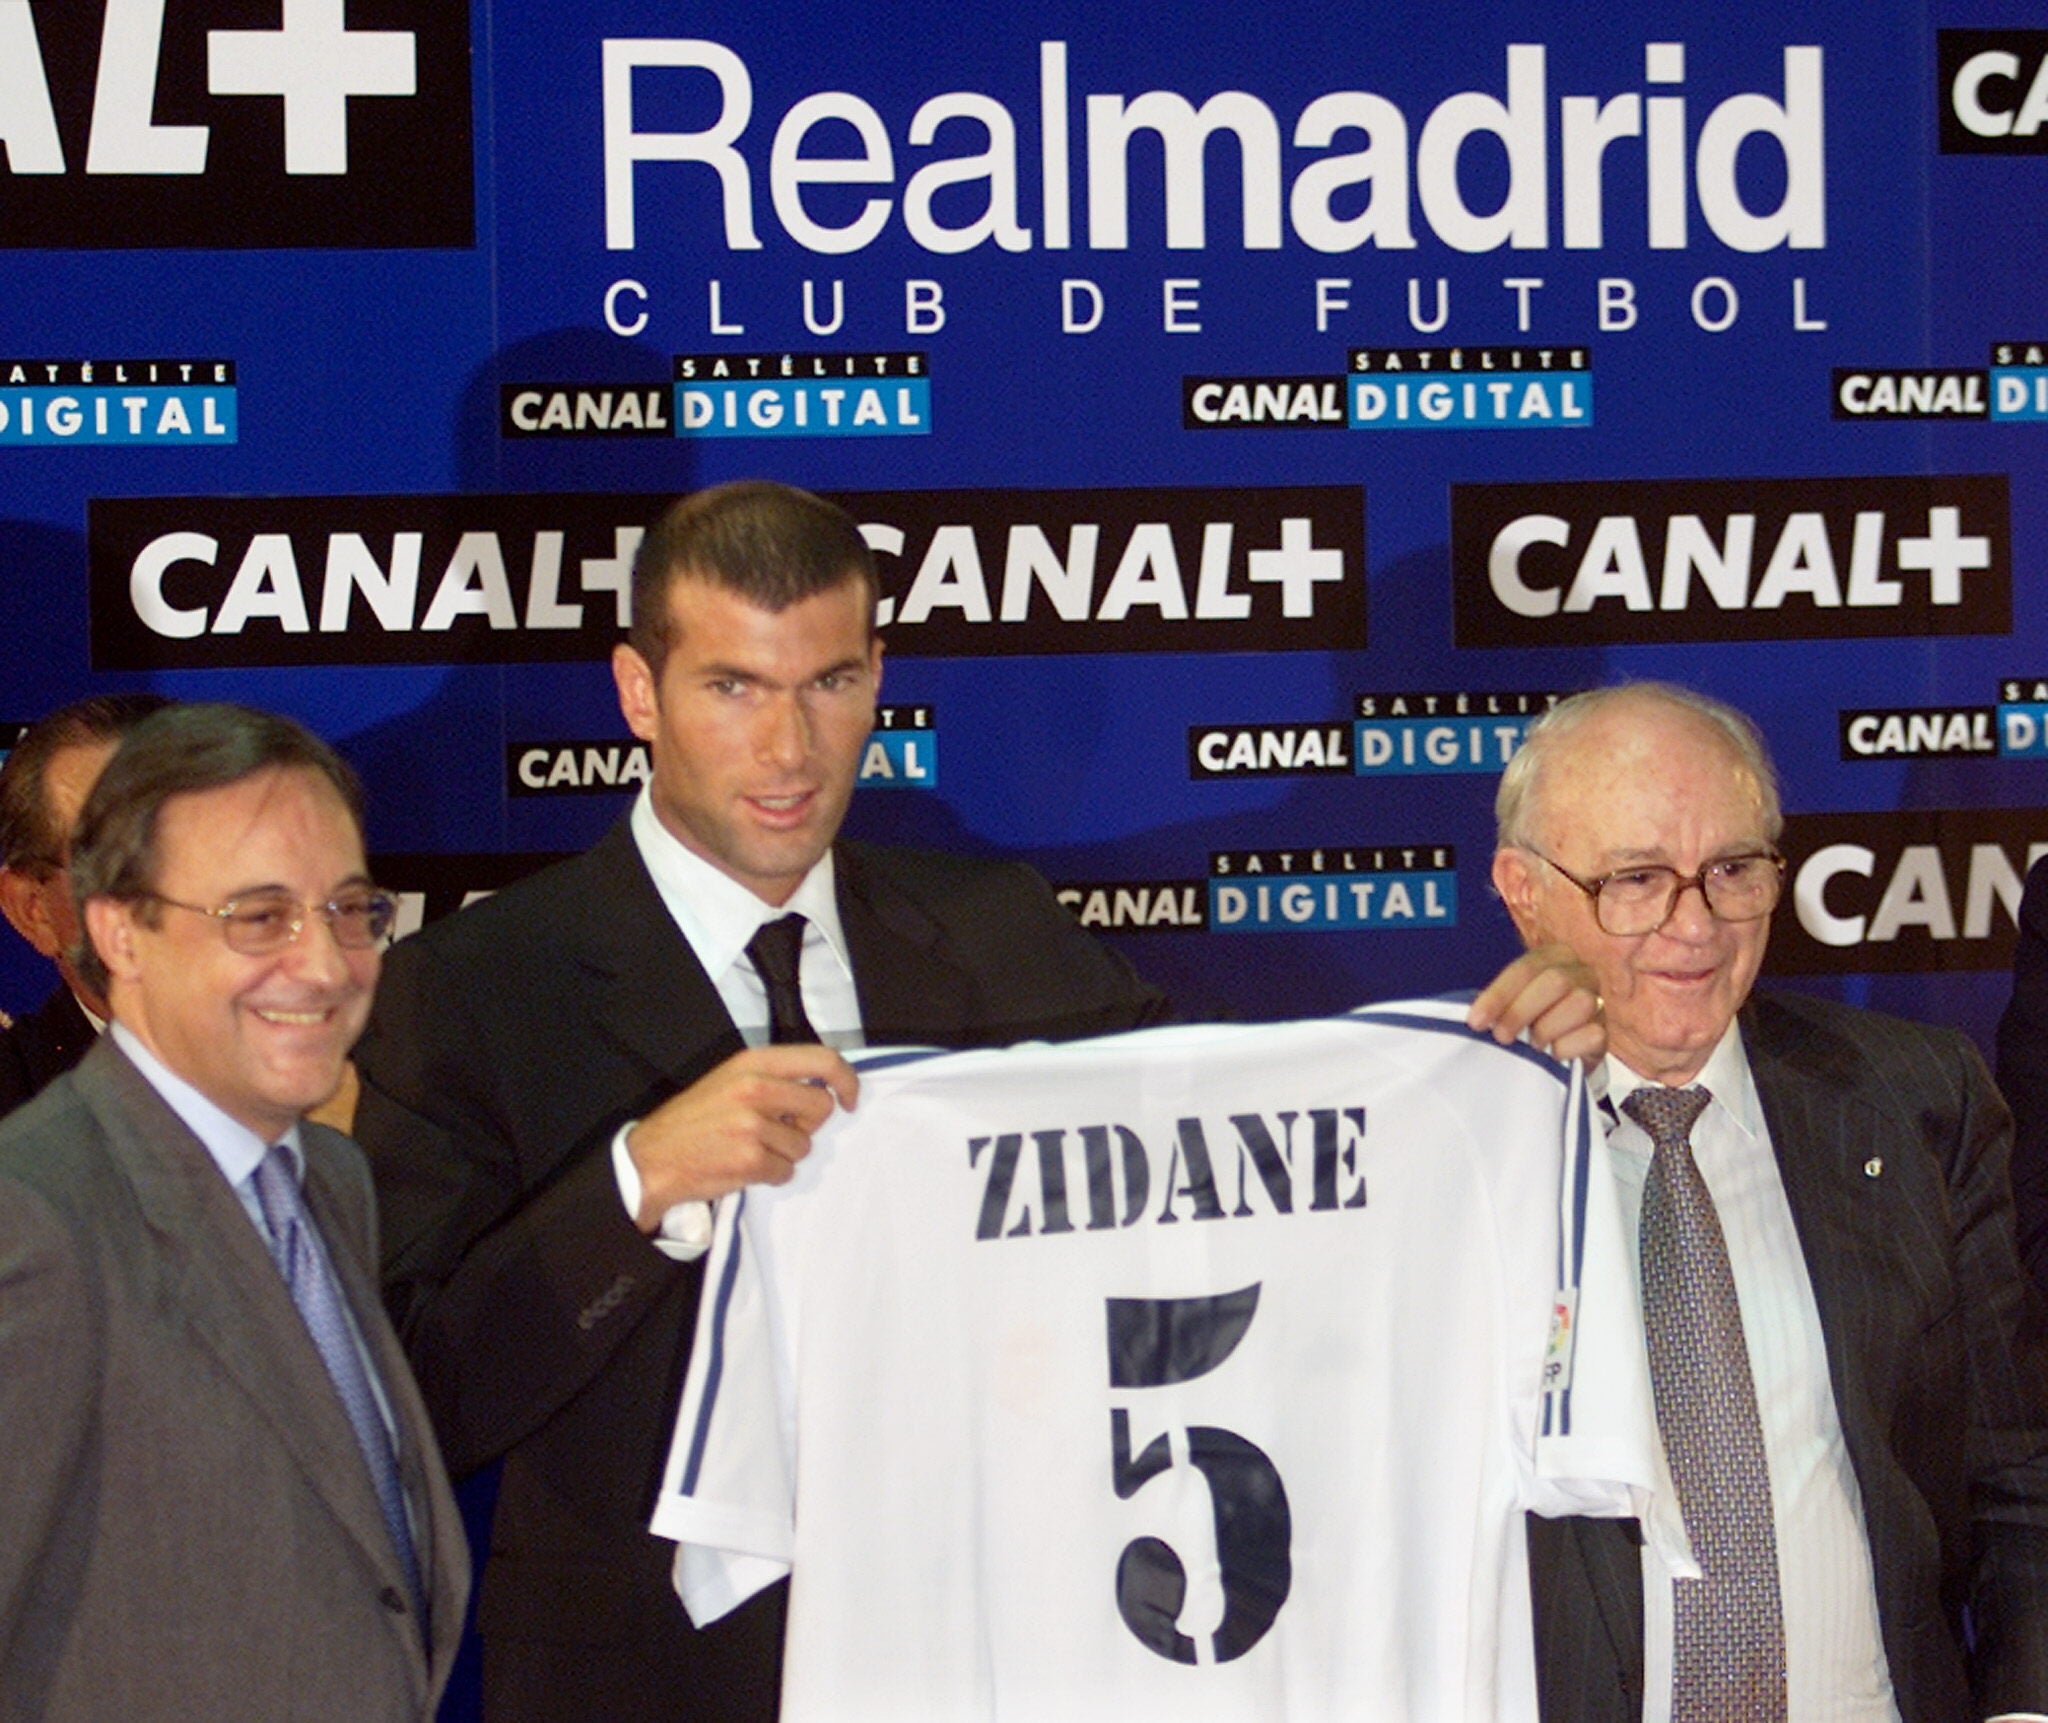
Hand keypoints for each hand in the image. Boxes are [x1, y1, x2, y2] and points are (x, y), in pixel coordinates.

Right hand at [624, 1044, 858, 1227]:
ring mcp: (753, 1124)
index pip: (822, 1060)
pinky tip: (744, 1166)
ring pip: (804, 1146)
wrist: (652, 1158)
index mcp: (753, 1062)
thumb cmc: (694, 1119)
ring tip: (750, 1148)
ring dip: (784, 1153)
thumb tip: (822, 1088)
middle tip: (779, 1131)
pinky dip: (771, 1174)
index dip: (846, 1080)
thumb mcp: (730, 1079)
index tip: (849, 1099)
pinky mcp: (750, 1159)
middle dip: (807, 1126)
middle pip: (821, 1108)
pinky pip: (787, 1172)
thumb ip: (773, 1077)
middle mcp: (756, 1088)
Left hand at [1465, 943, 1605, 1065]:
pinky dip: (1567, 1047)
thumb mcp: (1510, 1002)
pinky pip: (1592, 1035)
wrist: (1557, 1050)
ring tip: (1533, 1043)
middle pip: (1555, 981)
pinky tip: (1553, 1053)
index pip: (1525, 969)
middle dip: (1521, 1011)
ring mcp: (1598, 1001)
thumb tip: (1475, 1017)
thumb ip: (1498, 1002)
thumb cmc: (1528, 1018)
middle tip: (1501, 1036)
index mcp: (1554, 955)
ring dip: (1548, 1029)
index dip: (1499, 995)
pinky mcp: (1604, 1032)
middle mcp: (1581, 972)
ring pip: (1580, 1004)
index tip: (1476, 1021)